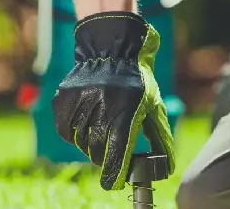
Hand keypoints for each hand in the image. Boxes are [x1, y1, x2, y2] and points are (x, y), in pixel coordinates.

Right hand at [51, 12, 174, 189]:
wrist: (112, 47)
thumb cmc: (137, 80)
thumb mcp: (153, 105)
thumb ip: (158, 137)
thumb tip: (165, 166)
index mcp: (126, 111)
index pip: (117, 154)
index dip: (114, 173)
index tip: (113, 182)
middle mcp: (101, 107)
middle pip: (97, 151)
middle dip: (104, 157)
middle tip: (109, 152)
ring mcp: (80, 102)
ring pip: (80, 141)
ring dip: (89, 143)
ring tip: (99, 130)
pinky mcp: (64, 98)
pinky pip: (65, 129)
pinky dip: (73, 133)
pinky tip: (84, 123)